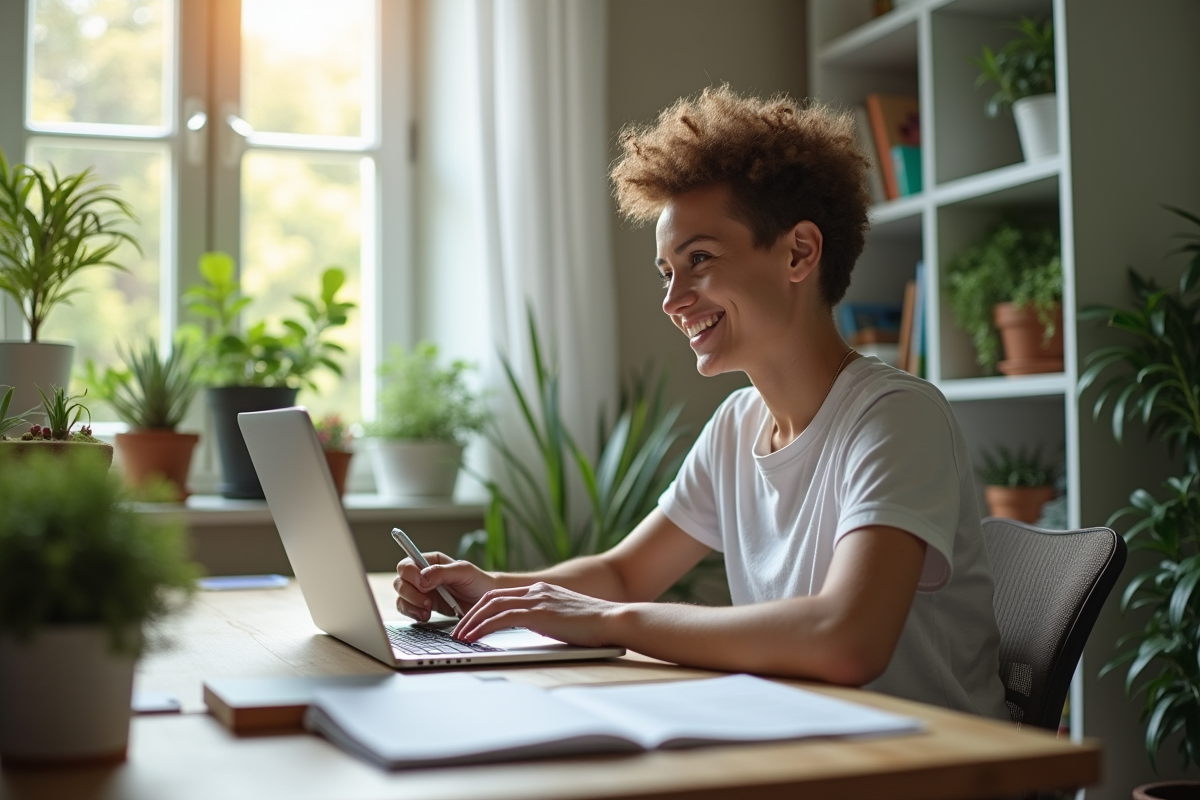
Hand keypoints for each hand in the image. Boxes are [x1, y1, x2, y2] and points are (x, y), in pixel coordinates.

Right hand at [393, 553, 498, 621]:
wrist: (485, 603)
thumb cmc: (477, 582)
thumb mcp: (464, 572)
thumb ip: (442, 572)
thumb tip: (422, 578)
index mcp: (431, 562)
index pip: (407, 564)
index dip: (410, 574)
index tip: (422, 584)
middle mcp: (422, 576)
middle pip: (400, 581)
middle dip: (410, 593)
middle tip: (428, 601)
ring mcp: (421, 592)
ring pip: (401, 597)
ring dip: (411, 605)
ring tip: (428, 610)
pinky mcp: (423, 606)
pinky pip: (407, 610)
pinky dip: (413, 614)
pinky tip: (426, 615)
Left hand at [451, 582, 620, 647]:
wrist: (613, 620)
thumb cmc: (594, 625)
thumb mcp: (565, 617)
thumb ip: (548, 618)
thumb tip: (537, 629)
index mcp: (542, 590)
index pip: (502, 595)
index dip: (482, 608)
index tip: (470, 622)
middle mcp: (536, 591)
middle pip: (491, 598)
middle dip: (470, 614)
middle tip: (458, 631)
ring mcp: (537, 600)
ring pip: (491, 606)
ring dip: (471, 622)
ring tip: (460, 637)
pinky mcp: (538, 613)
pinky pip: (501, 618)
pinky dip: (483, 628)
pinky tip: (474, 637)